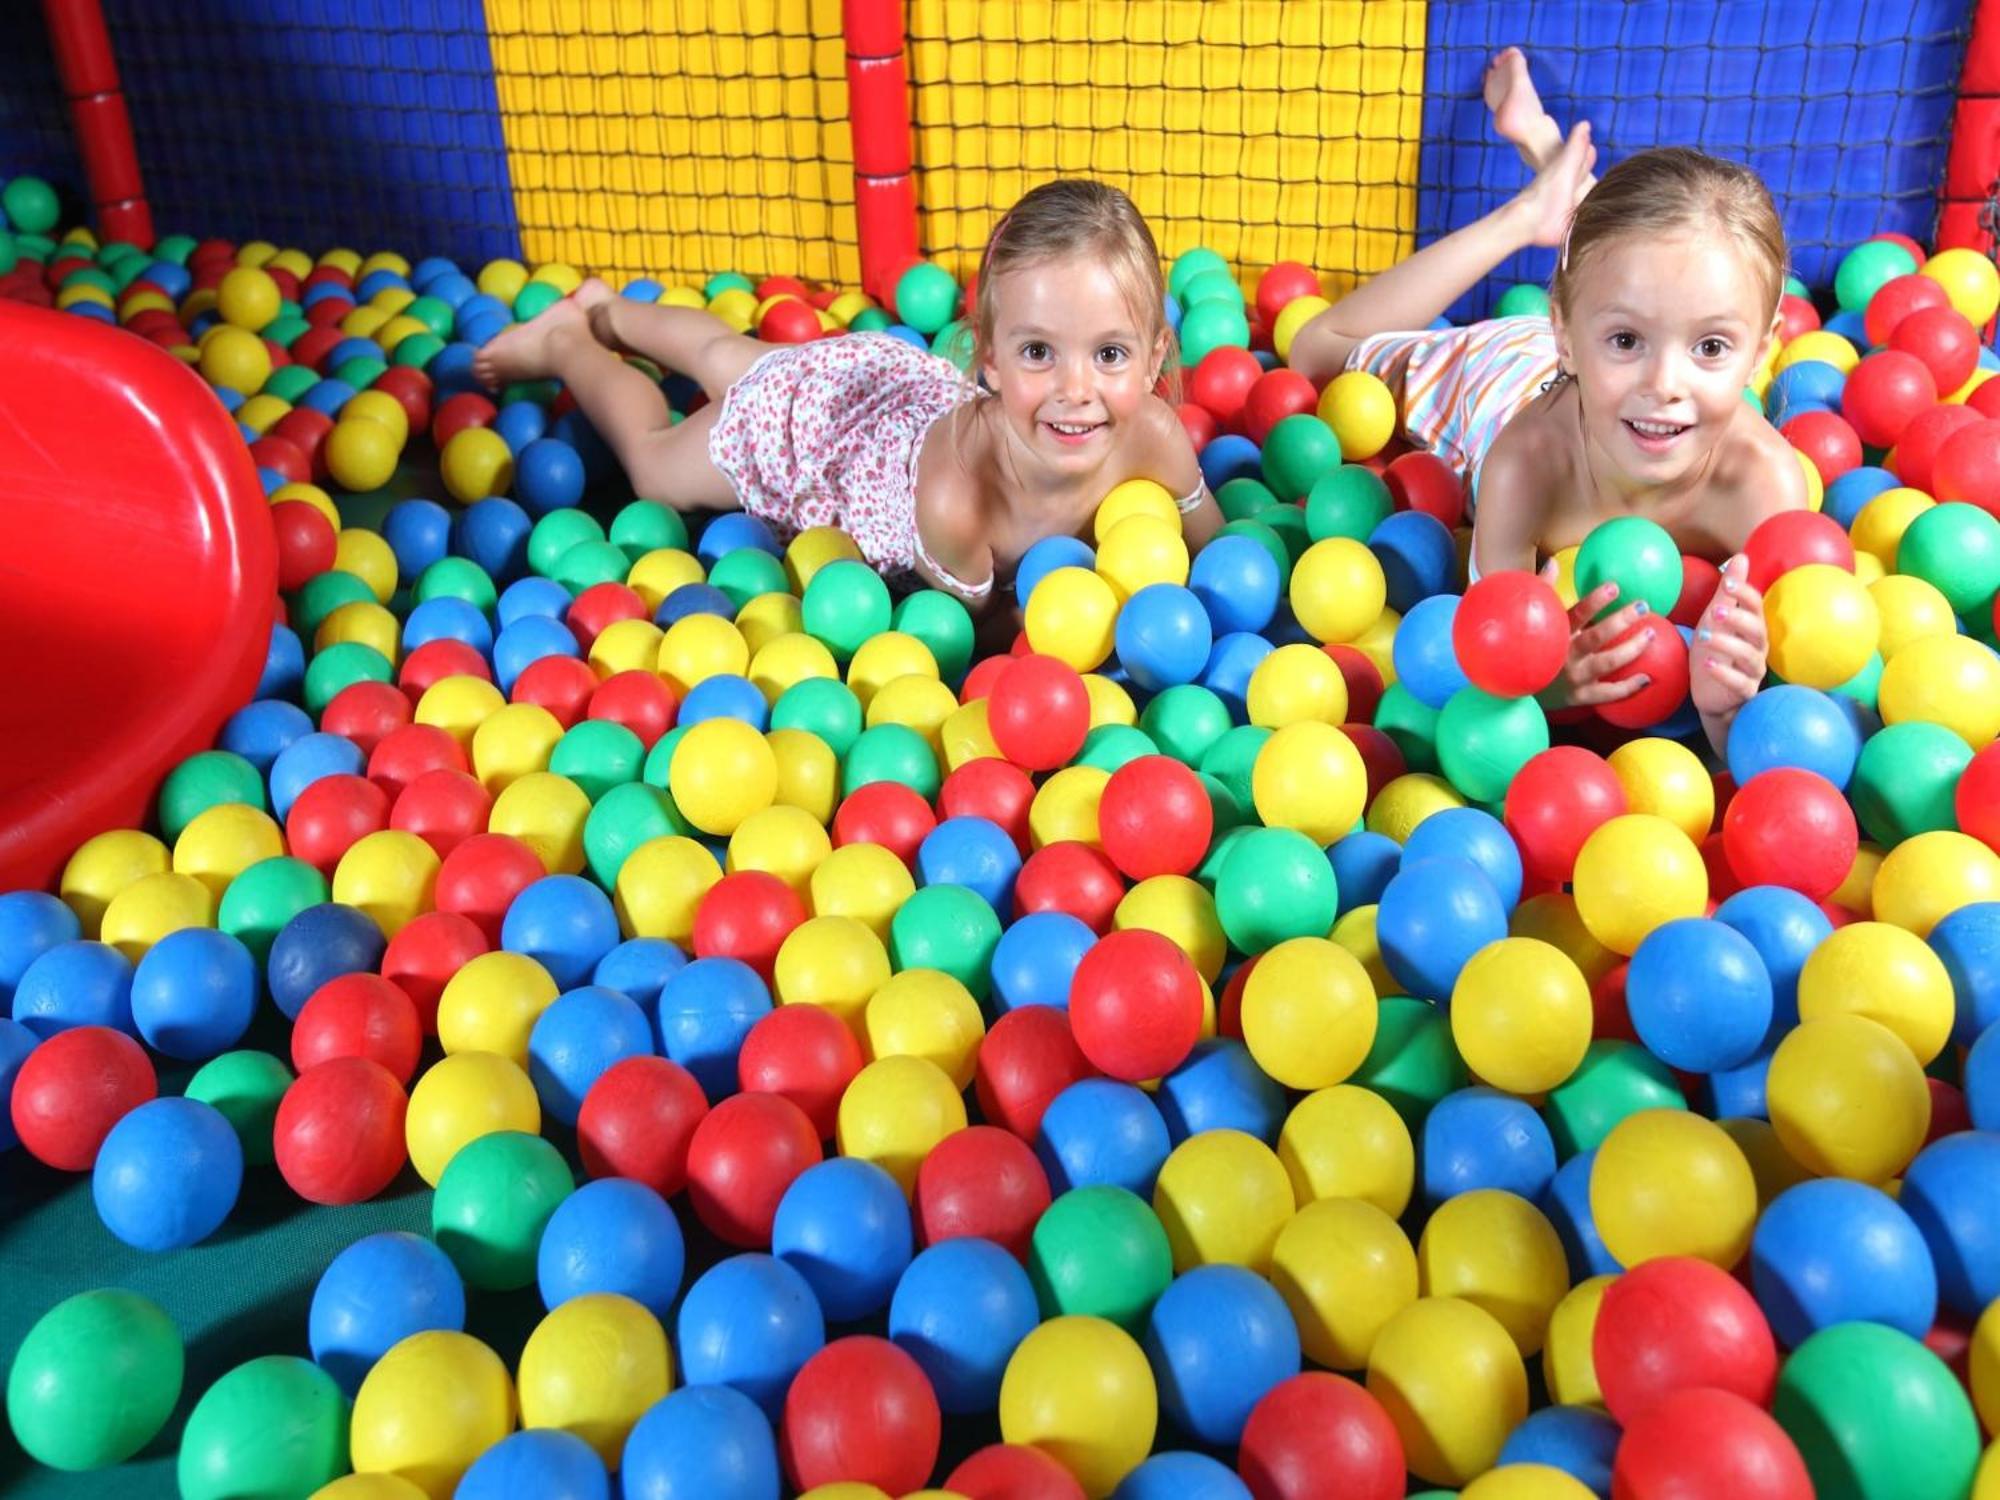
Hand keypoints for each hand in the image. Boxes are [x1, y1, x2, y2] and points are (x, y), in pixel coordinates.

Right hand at [1536, 564, 1657, 709]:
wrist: (1513, 692)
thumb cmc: (1528, 649)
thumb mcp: (1532, 622)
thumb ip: (1542, 592)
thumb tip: (1552, 563)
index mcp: (1553, 636)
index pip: (1576, 615)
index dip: (1595, 601)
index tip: (1614, 587)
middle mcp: (1565, 656)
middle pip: (1597, 637)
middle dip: (1621, 621)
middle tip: (1642, 606)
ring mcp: (1574, 678)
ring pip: (1609, 663)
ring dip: (1633, 648)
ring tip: (1651, 633)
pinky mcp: (1581, 697)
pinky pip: (1608, 694)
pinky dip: (1628, 688)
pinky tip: (1647, 678)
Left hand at [1690, 554, 1767, 721]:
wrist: (1711, 693)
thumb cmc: (1716, 652)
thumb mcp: (1716, 620)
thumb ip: (1727, 593)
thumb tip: (1742, 556)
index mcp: (1753, 626)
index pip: (1756, 605)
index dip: (1744, 593)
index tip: (1727, 582)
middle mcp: (1758, 646)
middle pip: (1756, 629)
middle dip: (1738, 618)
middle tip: (1716, 610)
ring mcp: (1753, 670)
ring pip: (1748, 656)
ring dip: (1727, 643)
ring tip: (1705, 635)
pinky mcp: (1744, 691)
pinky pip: (1739, 683)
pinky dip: (1724, 673)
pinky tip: (1708, 664)